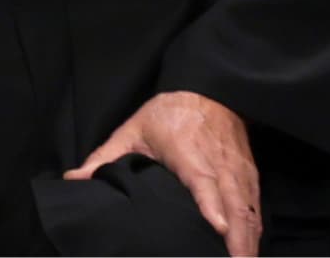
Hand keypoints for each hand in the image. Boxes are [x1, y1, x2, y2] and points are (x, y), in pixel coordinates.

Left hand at [65, 91, 262, 256]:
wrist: (209, 88)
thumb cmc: (169, 112)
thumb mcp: (133, 129)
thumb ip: (104, 158)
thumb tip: (73, 180)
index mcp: (189, 152)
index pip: (204, 180)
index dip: (212, 205)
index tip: (219, 228)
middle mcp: (219, 161)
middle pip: (235, 201)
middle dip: (238, 237)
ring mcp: (237, 168)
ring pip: (249, 206)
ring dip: (249, 238)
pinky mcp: (248, 172)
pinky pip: (255, 204)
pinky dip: (255, 228)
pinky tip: (251, 248)